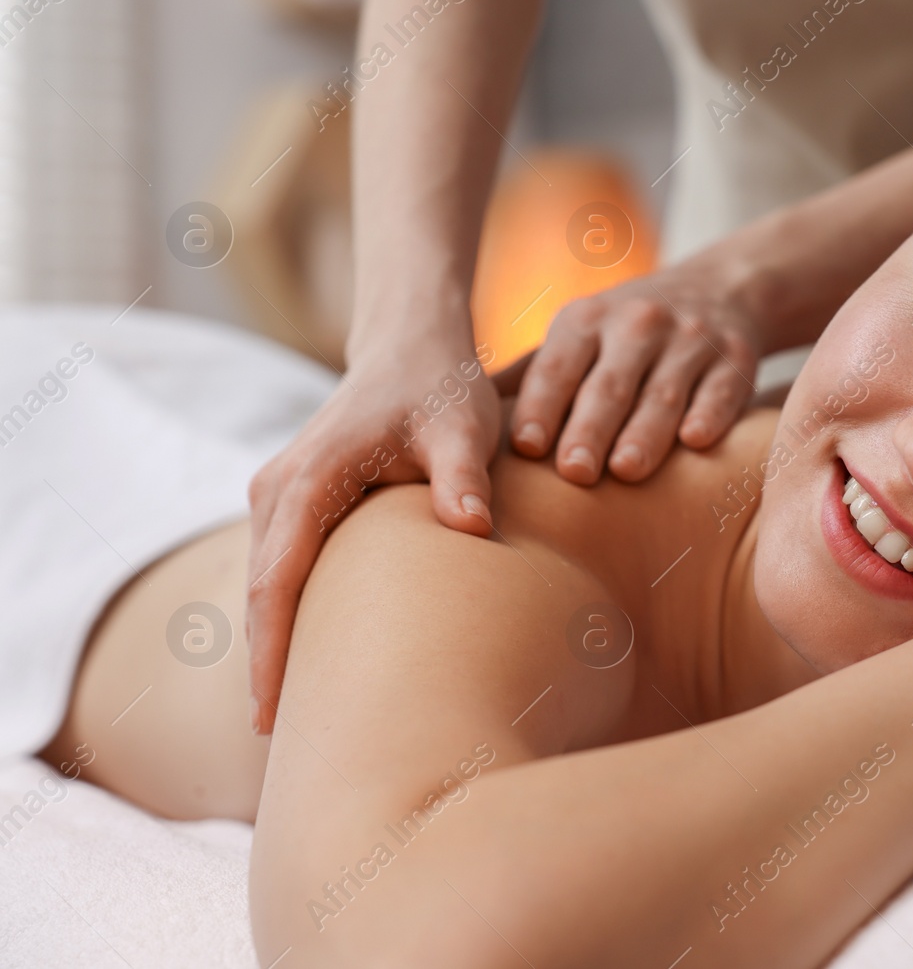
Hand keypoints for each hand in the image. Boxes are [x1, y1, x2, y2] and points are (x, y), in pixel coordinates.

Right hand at [245, 341, 498, 733]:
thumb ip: (463, 475)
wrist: (412, 345)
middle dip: (268, 668)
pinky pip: (279, 571)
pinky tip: (310, 668)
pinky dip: (286, 618)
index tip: (273, 714)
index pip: (279, 578)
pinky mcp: (292, 503)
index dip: (273, 649)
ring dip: (274, 648)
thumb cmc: (442, 388)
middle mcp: (278, 489)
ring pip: (265, 587)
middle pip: (261, 595)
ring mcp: (278, 495)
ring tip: (295, 727)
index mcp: (311, 477)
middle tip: (288, 748)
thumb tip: (469, 525)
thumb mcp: (462, 427)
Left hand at [498, 259, 761, 483]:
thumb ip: (528, 376)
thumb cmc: (626, 332)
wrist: (722, 289)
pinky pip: (721, 389)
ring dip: (646, 431)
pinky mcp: (736, 358)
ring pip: (664, 391)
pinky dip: (710, 414)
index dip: (542, 406)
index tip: (526, 448)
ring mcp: (690, 340)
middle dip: (590, 427)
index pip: (558, 367)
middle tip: (575, 472)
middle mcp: (638, 324)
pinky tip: (697, 442)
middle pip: (609, 383)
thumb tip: (454, 417)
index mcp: (586, 321)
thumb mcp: (577, 336)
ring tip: (628, 471)